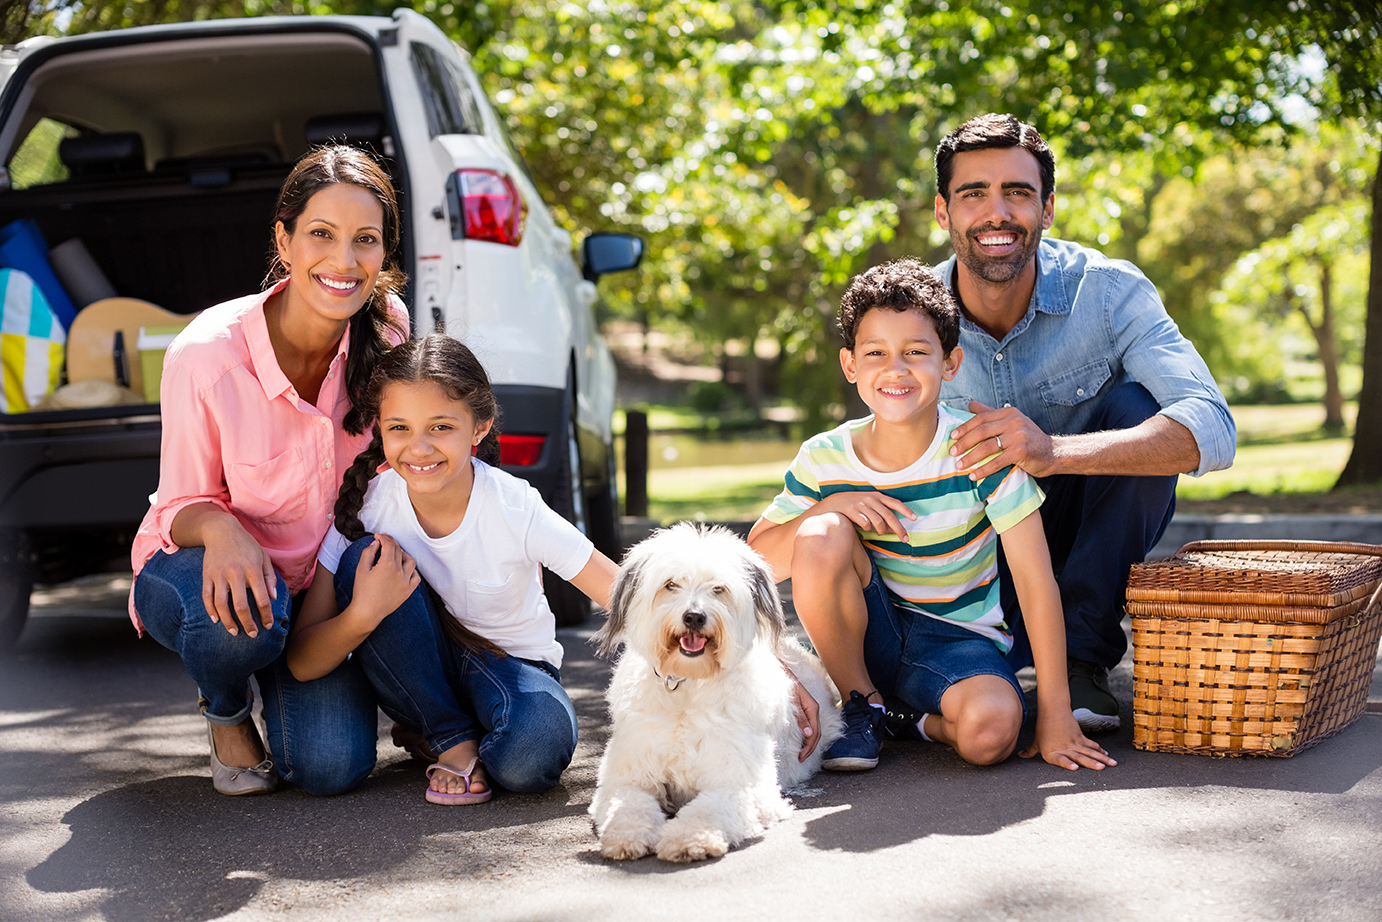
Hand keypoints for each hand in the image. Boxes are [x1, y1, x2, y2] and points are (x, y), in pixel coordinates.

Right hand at [200, 515, 277, 636]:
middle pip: (241, 606)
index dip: (266, 615)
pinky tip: (216, 620)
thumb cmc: (247, 545)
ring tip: (235, 631)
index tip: (268, 625)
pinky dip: (210, 610)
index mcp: (253, 569)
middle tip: (253, 634)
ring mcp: (218, 574)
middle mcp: (235, 573)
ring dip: (228, 621)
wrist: (221, 530)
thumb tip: (273, 598)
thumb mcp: (263, 557)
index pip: (262, 598)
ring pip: (221, 604)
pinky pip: (206, 597)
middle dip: (248, 623)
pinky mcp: (206, 575)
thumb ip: (269, 578)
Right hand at [349, 534, 420, 627]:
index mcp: (387, 565)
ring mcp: (406, 582)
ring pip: (410, 561)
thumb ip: (368, 553)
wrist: (367, 612)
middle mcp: (399, 571)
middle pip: (399, 551)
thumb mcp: (361, 569)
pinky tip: (405, 569)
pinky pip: (416, 577)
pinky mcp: (408, 591)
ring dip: (404, 555)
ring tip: (396, 553)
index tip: (378, 536)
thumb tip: (376, 543)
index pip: (389, 544)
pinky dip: (412, 571)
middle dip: (391, 543)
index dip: (383, 538)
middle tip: (385, 541)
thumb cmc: (362, 591)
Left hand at [782, 664, 821, 761]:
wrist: (781, 671)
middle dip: (810, 748)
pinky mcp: (804, 709)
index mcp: (813, 708)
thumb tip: (809, 734)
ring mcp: (810, 709)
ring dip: (809, 743)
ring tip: (801, 754)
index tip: (801, 757)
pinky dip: (807, 736)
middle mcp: (813, 709)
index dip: (809, 747)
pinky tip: (801, 741)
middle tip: (800, 759)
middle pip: (816, 733)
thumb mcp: (792, 702)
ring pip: (814, 730)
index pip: (815, 733)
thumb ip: (800, 717)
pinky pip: (809, 725)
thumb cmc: (786, 685)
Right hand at [816, 490, 915, 541]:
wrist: (833, 503)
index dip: (906, 510)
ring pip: (878, 521)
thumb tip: (895, 529)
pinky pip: (865, 523)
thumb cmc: (855, 506)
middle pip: (889, 515)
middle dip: (899, 529)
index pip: (895, 503)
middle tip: (905, 539)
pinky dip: (867, 528)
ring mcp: (861, 504)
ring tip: (880, 533)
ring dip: (881, 530)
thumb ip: (882, 515)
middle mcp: (870, 499)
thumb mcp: (870, 506)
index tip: (915, 518)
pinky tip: (865, 528)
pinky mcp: (851, 510)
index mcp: (877, 496)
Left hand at [950, 401, 1056, 479]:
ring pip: (988, 447)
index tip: (952, 437)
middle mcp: (1014, 422)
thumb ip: (991, 413)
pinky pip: (997, 462)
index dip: (965, 427)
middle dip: (964, 443)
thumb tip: (971, 404)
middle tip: (952, 452)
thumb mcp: (1012, 422)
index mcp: (1009, 413)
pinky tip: (974, 475)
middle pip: (982, 431)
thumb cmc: (1029, 439)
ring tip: (959, 465)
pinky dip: (983, 469)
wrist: (1053, 453)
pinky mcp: (1021, 452)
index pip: (981, 418)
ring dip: (971, 457)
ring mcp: (1018, 436)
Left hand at [1020, 710, 1117, 770]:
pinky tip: (1107, 756)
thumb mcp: (1035, 741)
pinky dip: (1099, 750)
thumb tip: (1020, 756)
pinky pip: (1091, 745)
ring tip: (1111, 764)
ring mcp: (1074, 742)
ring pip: (1089, 751)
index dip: (1068, 763)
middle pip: (1079, 756)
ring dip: (1101, 758)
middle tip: (1101, 768)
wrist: (1053, 710)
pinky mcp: (1080, 737)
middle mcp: (1064, 748)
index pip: (1060, 759)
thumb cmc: (1042, 728)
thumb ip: (1030, 751)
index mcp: (1052, 752)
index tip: (1075, 768)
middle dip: (1092, 763)